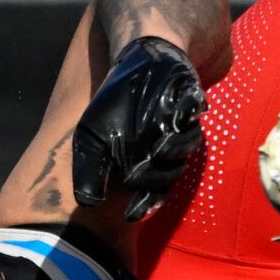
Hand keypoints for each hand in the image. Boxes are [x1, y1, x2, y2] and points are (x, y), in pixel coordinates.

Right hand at [71, 37, 206, 220]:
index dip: (144, 202)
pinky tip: (181, 113)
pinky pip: (193, 110)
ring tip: (157, 151)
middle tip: (137, 180)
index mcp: (148, 162)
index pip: (150, 189)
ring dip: (173, 149)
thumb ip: (91, 170)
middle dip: (156, 178)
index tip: (132, 214)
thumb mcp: (91, 139)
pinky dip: (187, 112)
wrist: (139, 64)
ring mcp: (183, 126)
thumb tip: (87, 203)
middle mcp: (169, 149)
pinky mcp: (192, 101)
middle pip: (170, 172)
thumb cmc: (113, 105)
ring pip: (184, 145)